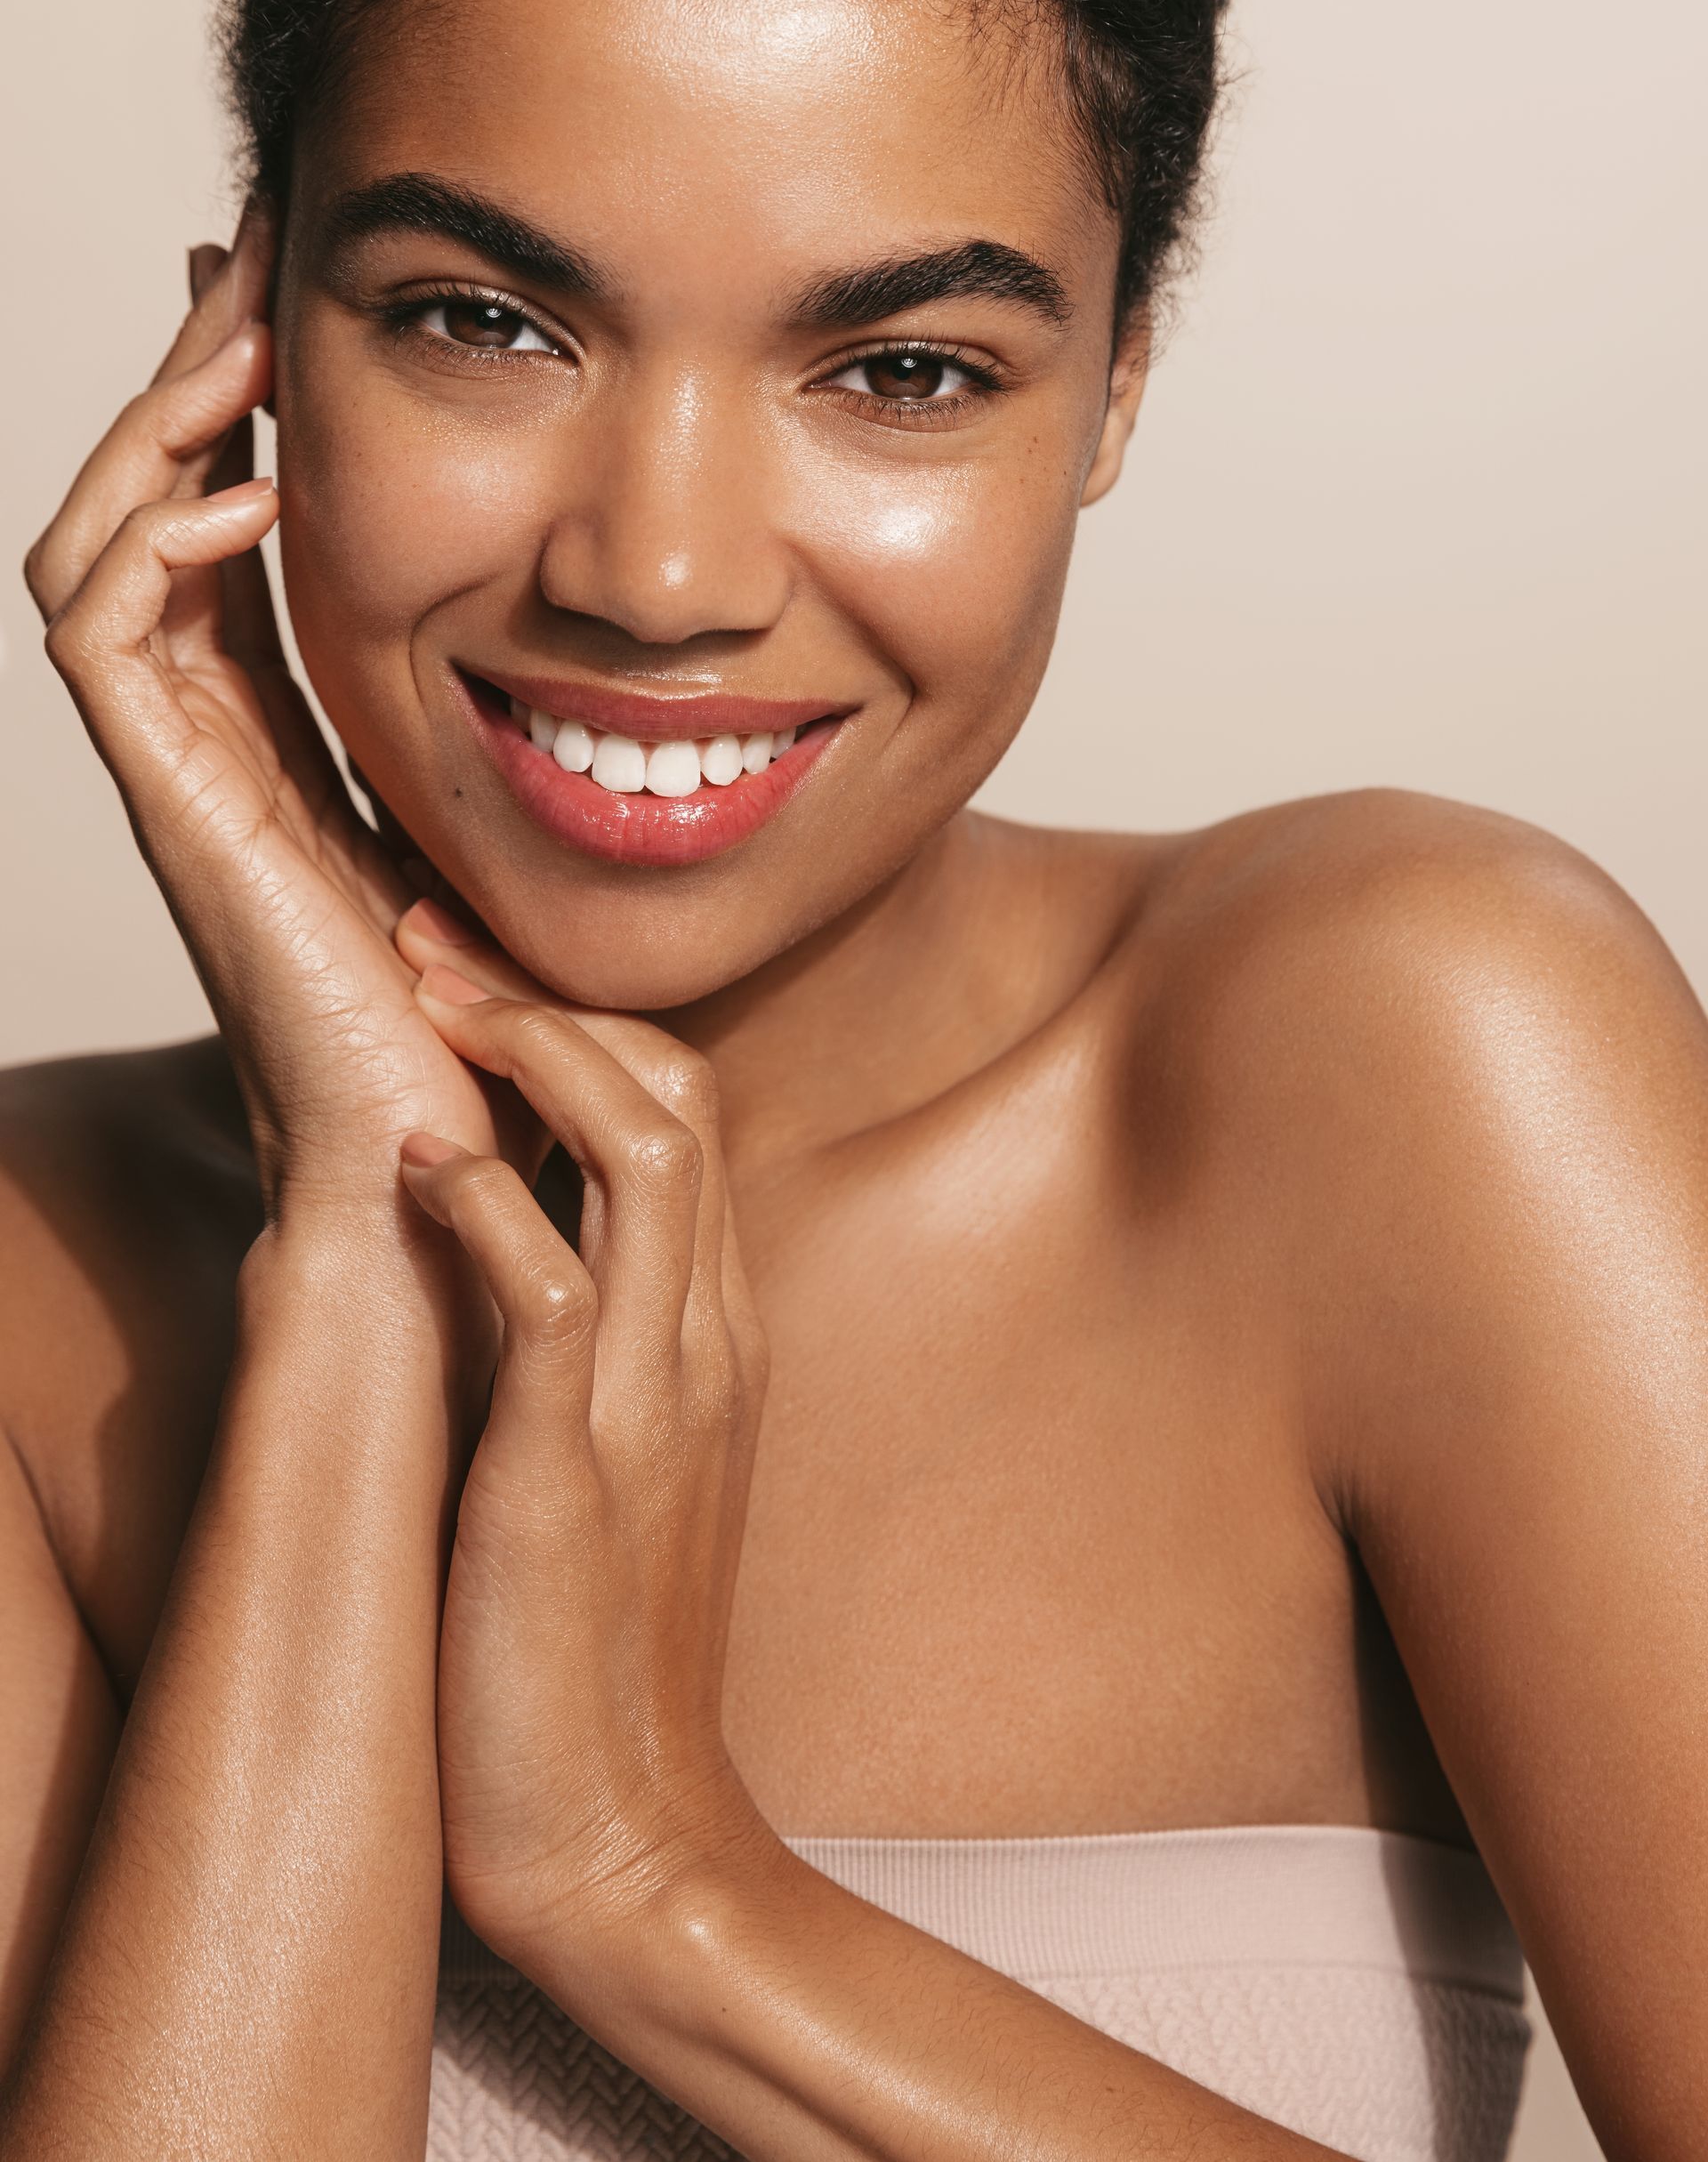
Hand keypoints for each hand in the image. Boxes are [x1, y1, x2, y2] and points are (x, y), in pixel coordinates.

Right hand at [25, 217, 540, 1222]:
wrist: (449, 1172)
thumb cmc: (503, 1027)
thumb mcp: (523, 838)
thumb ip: (532, 742)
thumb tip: (635, 653)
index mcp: (285, 741)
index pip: (228, 537)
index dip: (244, 414)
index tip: (299, 304)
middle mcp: (212, 744)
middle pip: (147, 515)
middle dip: (186, 378)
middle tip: (241, 257)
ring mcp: (181, 774)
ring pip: (96, 550)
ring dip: (153, 424)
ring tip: (231, 331)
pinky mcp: (176, 805)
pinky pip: (105, 633)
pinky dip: (156, 538)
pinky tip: (250, 481)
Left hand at [393, 924, 773, 1977]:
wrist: (623, 1831)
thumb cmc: (592, 1642)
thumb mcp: (613, 1451)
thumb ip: (590, 1336)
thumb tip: (499, 1230)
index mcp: (716, 1327)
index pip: (686, 1108)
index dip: (583, 1016)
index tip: (468, 969)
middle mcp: (707, 1337)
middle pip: (679, 1093)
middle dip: (553, 997)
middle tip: (430, 942)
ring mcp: (656, 1398)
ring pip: (647, 1157)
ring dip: (535, 1054)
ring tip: (427, 1000)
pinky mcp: (577, 1471)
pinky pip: (559, 1299)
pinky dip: (489, 1214)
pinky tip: (418, 1167)